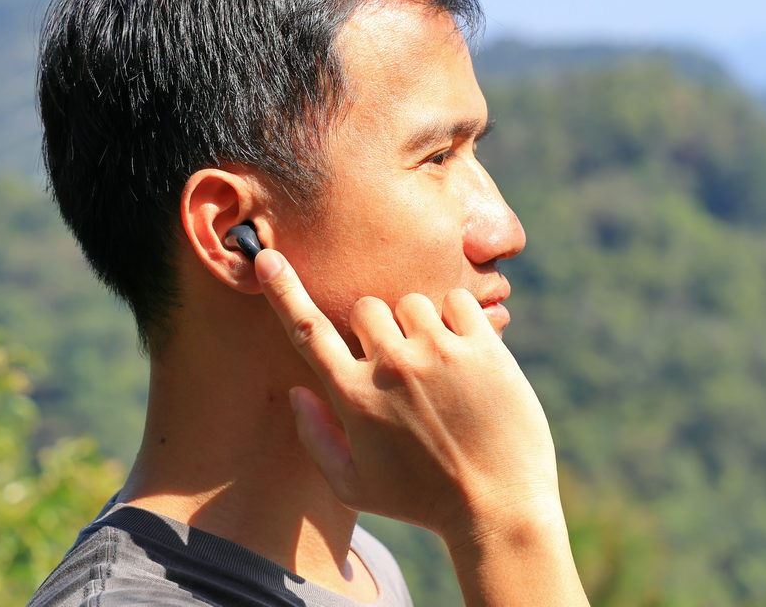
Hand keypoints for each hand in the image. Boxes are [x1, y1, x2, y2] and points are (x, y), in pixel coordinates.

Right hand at [254, 248, 560, 542]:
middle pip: (366, 307)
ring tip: (438, 366)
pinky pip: (458, 299)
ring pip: (412, 301)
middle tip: (402, 364)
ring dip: (419, 324)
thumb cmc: (421, 501)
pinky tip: (466, 354)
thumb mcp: (355, 487)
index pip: (307, 331)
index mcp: (354, 398)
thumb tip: (299, 390)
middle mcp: (392, 368)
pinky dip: (459, 316)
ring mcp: (439, 353)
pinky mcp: (483, 347)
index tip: (267, 257)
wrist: (498, 509)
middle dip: (378, 328)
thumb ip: (316, 437)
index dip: (283, 291)